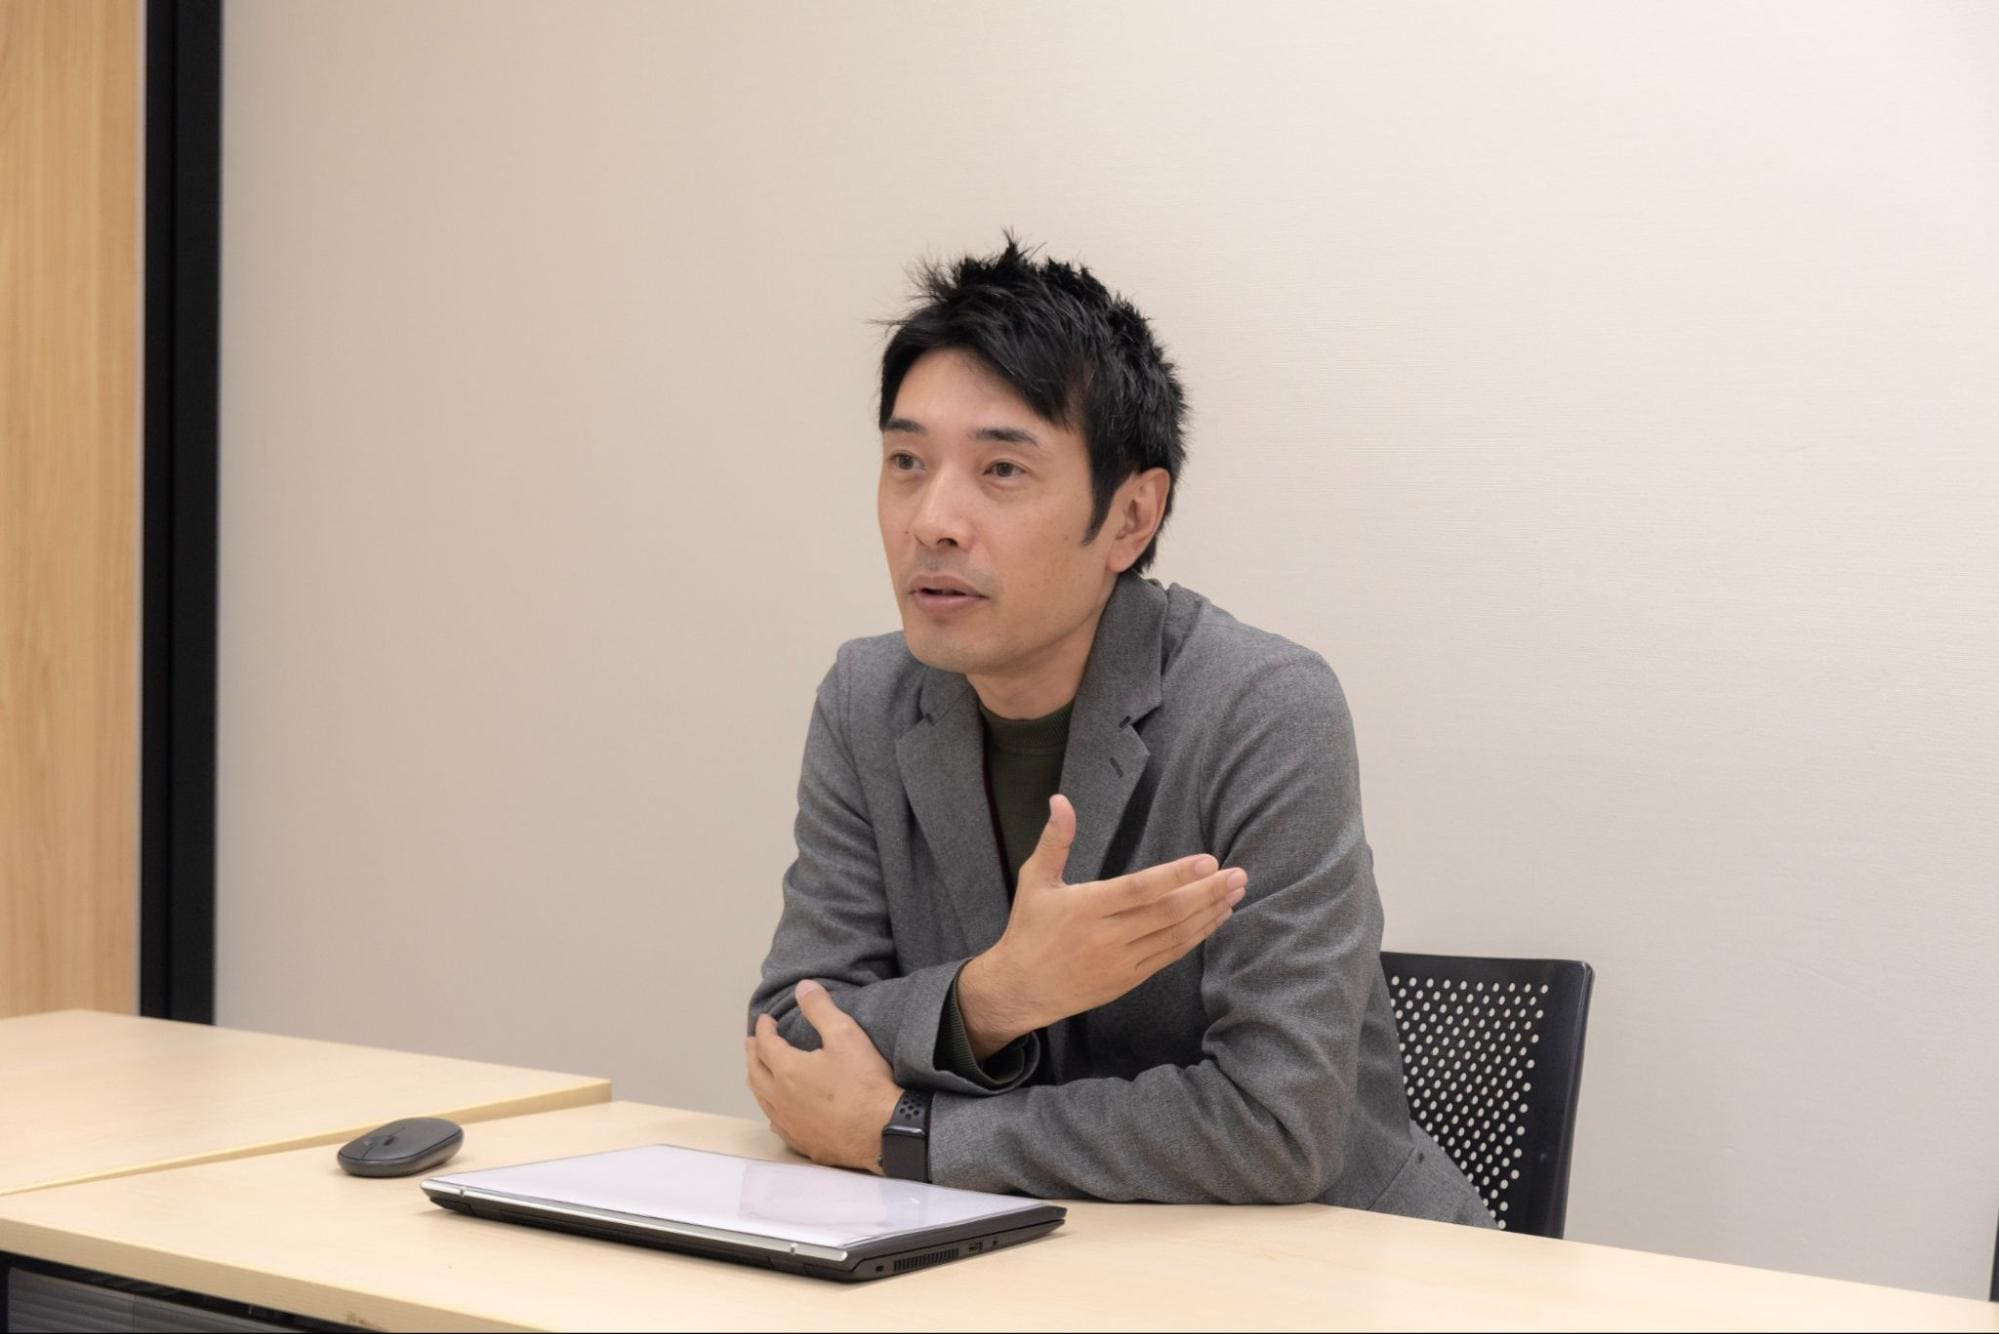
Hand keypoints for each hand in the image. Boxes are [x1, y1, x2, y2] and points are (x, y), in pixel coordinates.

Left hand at [745, 980, 900, 1173]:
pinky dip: (771, 1109)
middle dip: (753, 1054)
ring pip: (762, 1099)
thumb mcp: (846, 1035)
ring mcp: (789, 1124)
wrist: (883, 1132)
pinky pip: (776, 1123)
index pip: (765, 1044)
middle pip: (755, 1072)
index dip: (763, 1028)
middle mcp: (780, 1098)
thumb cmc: (864, 1083)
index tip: (766, 1019)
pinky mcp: (802, 1142)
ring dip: (757, 1081)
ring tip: (758, 1072)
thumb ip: (821, 1009)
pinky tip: (777, 1112)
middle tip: (753, 1042)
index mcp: (787, 1070)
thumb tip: (802, 986)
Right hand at [956, 794, 1245, 1059]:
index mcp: (1086, 907)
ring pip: (1175, 936)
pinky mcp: (1130, 980)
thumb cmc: (1029, 928)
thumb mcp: (1034, 880)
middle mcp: (1107, 937)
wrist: (1021, 989)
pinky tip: (1214, 919)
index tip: (1209, 860)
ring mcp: (1121, 962)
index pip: (1139, 889)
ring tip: (1235, 893)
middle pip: (1167, 913)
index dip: (1176, 875)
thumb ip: (1055, 840)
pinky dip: (1196, 936)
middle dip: (1208, 893)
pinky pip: (1170, 955)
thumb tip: (1060, 799)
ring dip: (1209, 913)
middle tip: (1238, 875)